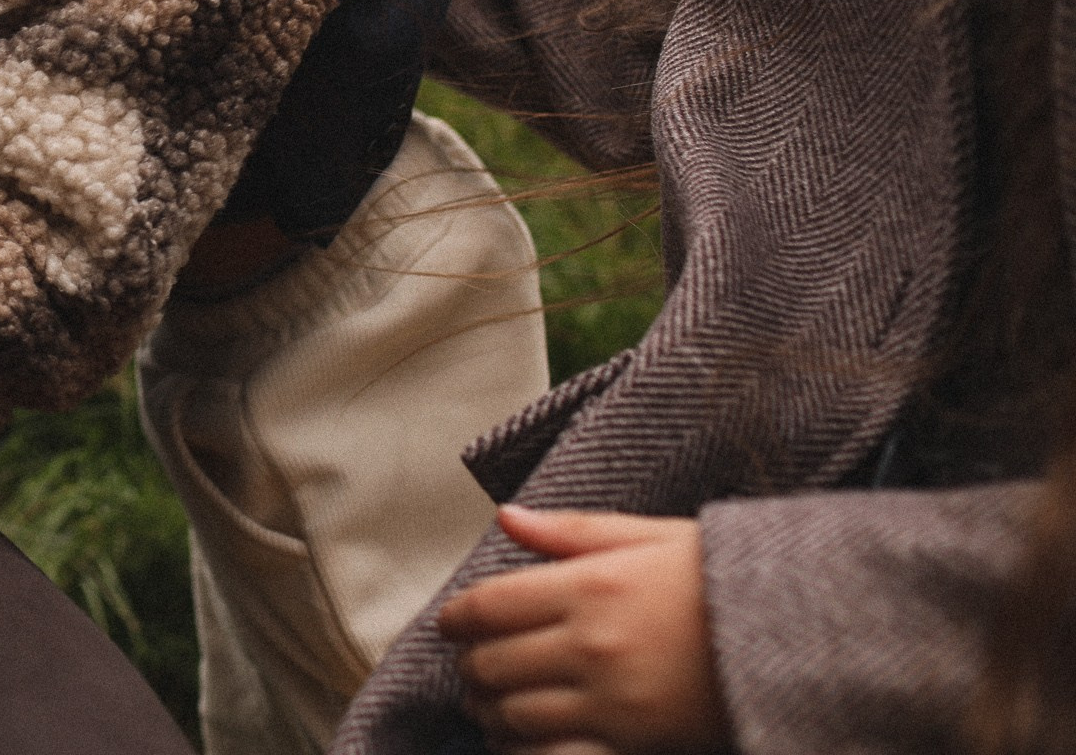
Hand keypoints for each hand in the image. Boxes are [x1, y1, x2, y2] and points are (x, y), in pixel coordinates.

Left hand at [436, 506, 731, 754]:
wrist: (799, 635)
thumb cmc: (721, 579)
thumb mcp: (650, 536)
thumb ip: (570, 532)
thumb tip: (506, 517)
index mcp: (588, 586)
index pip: (488, 606)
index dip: (456, 619)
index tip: (449, 626)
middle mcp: (590, 644)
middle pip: (492, 663)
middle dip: (469, 667)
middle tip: (468, 667)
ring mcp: (610, 700)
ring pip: (513, 714)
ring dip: (487, 711)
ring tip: (485, 704)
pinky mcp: (632, 741)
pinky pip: (553, 754)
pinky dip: (522, 751)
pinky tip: (515, 743)